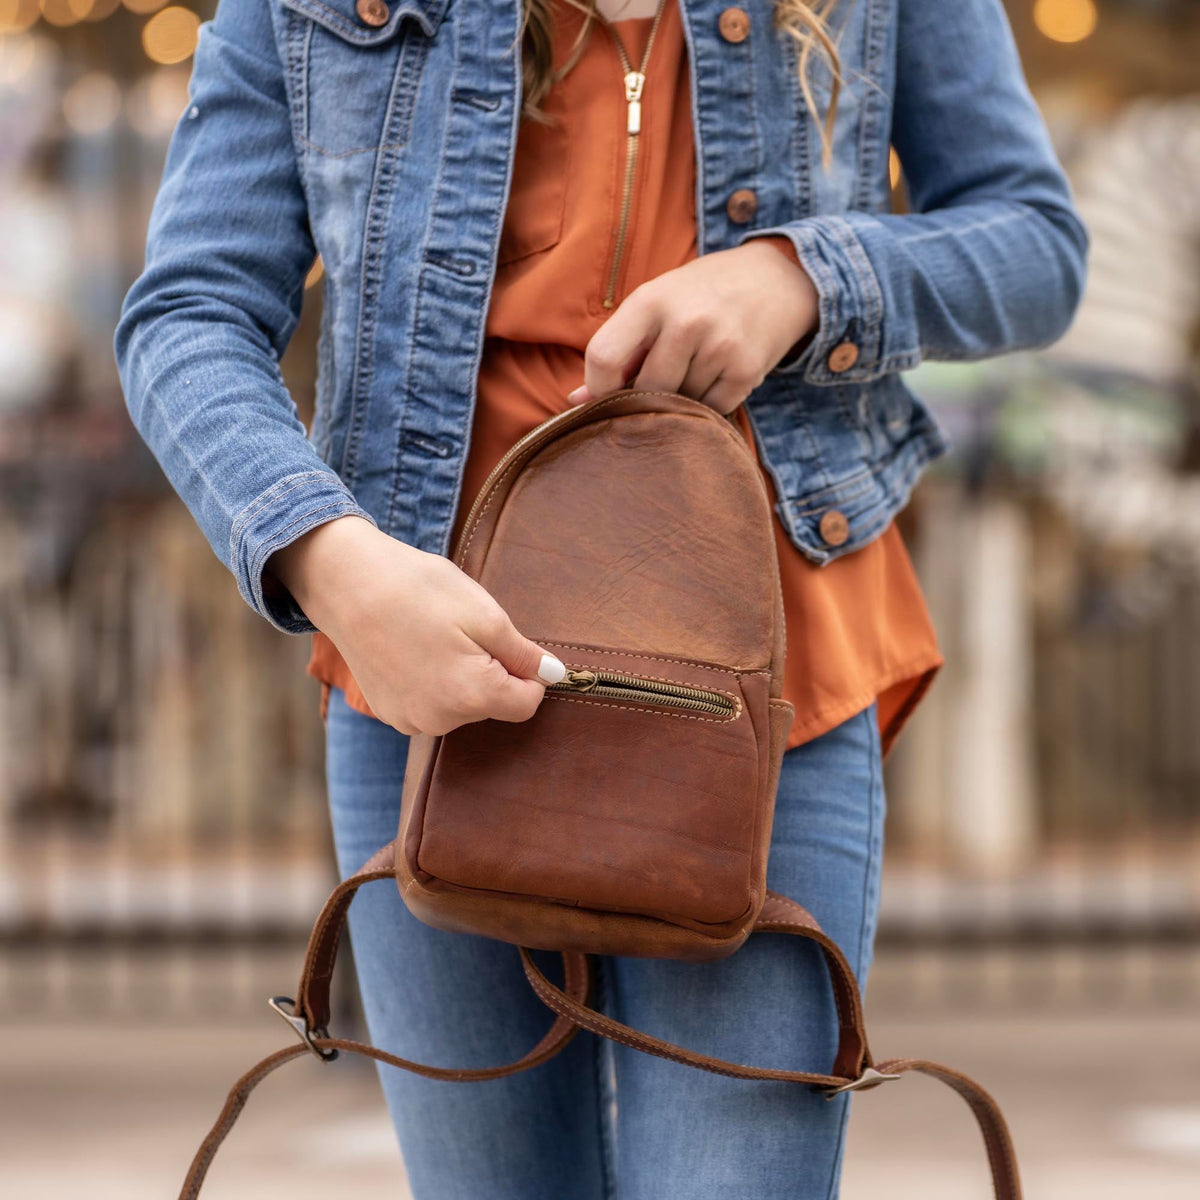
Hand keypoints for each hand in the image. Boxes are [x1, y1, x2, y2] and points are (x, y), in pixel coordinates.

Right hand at [267, 516, 565, 735]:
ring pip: (461, 706)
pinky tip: (413, 650)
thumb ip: (523, 653)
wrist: (346, 584)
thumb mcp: (484, 613)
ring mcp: (410, 721)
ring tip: (433, 637)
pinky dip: (432, 682)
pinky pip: (431, 705)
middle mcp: (440, 720)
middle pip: (493, 705)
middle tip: (461, 630)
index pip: (527, 704)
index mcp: (472, 695)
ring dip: (461, 678)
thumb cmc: (418, 590)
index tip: (509, 643)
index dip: (529, 673)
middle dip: (490, 671)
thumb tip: (554, 675)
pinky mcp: (390, 713)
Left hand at [568, 239, 817, 413]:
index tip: (604, 396)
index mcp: (651, 300)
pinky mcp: (746, 370)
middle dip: (644, 397)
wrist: (776, 281)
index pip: (603, 358)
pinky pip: (710, 411)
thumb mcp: (655, 304)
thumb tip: (576, 402)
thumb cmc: (700, 295)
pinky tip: (715, 378)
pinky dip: (707, 406)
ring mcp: (720, 346)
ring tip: (693, 371)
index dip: (597, 388)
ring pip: (677, 405)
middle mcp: (686, 321)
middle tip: (656, 384)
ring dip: (679, 401)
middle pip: (643, 390)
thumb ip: (618, 349)